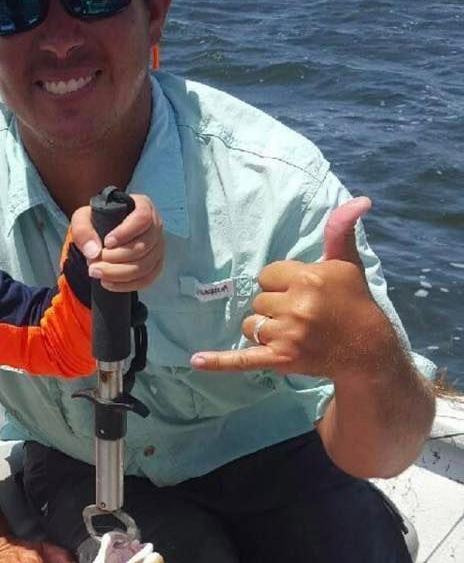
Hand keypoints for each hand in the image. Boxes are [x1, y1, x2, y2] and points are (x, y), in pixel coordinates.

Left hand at [70, 194, 163, 292]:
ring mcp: (158, 247)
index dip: (125, 232)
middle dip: (115, 259)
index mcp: (143, 206)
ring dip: (118, 273)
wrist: (102, 236)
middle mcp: (156, 226)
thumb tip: (93, 253)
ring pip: (145, 266)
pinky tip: (108, 283)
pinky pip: (147, 279)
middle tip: (92, 264)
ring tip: (97, 273)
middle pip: (143, 246)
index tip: (106, 242)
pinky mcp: (156, 264)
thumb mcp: (83, 218)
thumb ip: (82, 230)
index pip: (142, 218)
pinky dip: (127, 285)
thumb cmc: (96, 221)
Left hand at [190, 197, 392, 378]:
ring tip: (292, 331)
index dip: (281, 283)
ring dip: (264, 328)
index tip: (302, 291)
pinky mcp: (280, 359)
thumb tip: (359, 200)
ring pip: (250, 325)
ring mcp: (287, 335)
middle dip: (274, 306)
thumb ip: (340, 230)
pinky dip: (219, 362)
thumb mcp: (346, 262)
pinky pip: (242, 358)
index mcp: (307, 278)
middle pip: (258, 300)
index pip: (267, 275)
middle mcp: (296, 306)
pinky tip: (196, 360)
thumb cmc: (354, 301)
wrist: (366, 348)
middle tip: (302, 314)